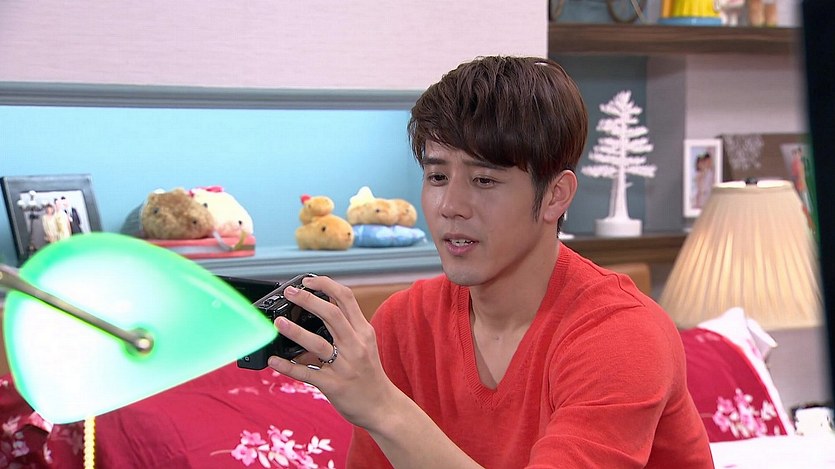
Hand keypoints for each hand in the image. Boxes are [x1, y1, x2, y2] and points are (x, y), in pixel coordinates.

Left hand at [267, 275, 395, 428]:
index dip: (326, 285)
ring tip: (278, 322)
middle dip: (308, 299)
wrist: (382, 407)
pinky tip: (274, 361)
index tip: (308, 281)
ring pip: (317, 343)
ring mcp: (345, 366)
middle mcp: (356, 346)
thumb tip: (323, 305)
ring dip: (295, 331)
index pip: (346, 298)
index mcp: (363, 332)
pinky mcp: (334, 385)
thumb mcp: (365, 344)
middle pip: (331, 314)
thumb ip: (348, 326)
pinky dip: (288, 367)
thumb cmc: (369, 374)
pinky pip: (307, 374)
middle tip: (289, 293)